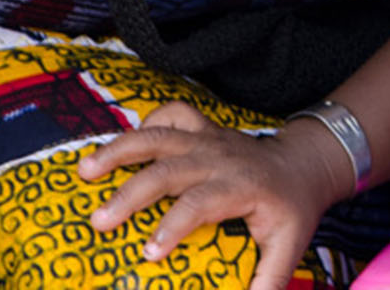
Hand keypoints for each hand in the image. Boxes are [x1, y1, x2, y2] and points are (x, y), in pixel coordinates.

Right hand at [79, 100, 351, 289]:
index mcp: (243, 186)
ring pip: (162, 135)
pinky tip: (119, 146)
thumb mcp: (289, 245)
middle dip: (132, 193)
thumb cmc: (291, 209)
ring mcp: (210, 138)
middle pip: (171, 169)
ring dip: (121, 150)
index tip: (148, 253)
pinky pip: (172, 114)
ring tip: (84, 171)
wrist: (305, 163)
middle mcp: (222, 157)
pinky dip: (145, 123)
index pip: (203, 202)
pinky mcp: (203, 129)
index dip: (174, 225)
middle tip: (98, 222)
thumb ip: (269, 279)